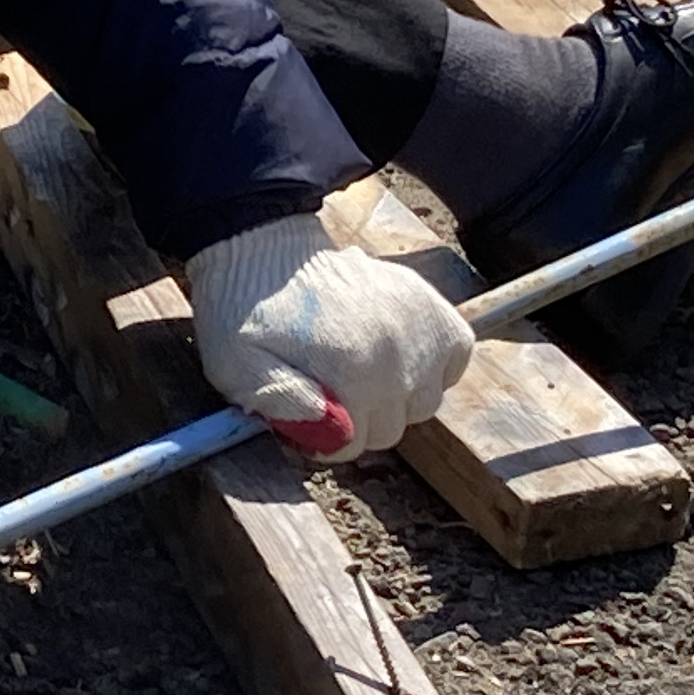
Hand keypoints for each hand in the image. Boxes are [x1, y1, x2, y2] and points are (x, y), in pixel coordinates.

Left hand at [181, 212, 473, 458]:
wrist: (266, 249)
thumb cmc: (246, 313)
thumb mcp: (237, 366)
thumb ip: (278, 404)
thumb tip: (331, 429)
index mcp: (350, 372)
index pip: (351, 445)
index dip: (322, 436)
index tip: (306, 412)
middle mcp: (396, 354)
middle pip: (390, 429)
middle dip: (357, 418)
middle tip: (330, 385)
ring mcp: (421, 329)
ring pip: (426, 402)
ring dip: (397, 395)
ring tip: (362, 366)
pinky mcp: (436, 309)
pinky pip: (456, 359)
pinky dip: (436, 364)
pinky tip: (400, 353)